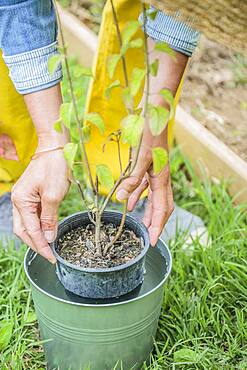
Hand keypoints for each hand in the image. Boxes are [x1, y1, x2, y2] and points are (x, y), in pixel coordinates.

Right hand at [11, 150, 68, 262]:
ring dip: (37, 236)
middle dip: (36, 244)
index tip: (51, 257)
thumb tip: (48, 237)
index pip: (30, 230)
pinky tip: (49, 231)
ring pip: (27, 224)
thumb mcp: (54, 195)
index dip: (41, 246)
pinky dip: (40, 225)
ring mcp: (24, 198)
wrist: (55, 148)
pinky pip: (33, 215)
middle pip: (23, 230)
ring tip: (50, 247)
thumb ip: (49, 218)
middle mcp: (18, 200)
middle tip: (50, 255)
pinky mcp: (32, 195)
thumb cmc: (54, 167)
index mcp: (21, 201)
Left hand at [116, 127, 173, 245]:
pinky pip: (146, 187)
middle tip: (149, 236)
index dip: (158, 226)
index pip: (162, 209)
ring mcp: (157, 173)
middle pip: (162, 206)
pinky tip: (130, 201)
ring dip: (148, 211)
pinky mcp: (151, 166)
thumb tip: (122, 200)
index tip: (153, 241)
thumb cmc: (149, 133)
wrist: (155, 113)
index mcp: (161, 179)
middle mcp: (162, 178)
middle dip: (156, 222)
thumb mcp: (140, 157)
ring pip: (155, 198)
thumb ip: (132, 179)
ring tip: (141, 224)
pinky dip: (140, 196)